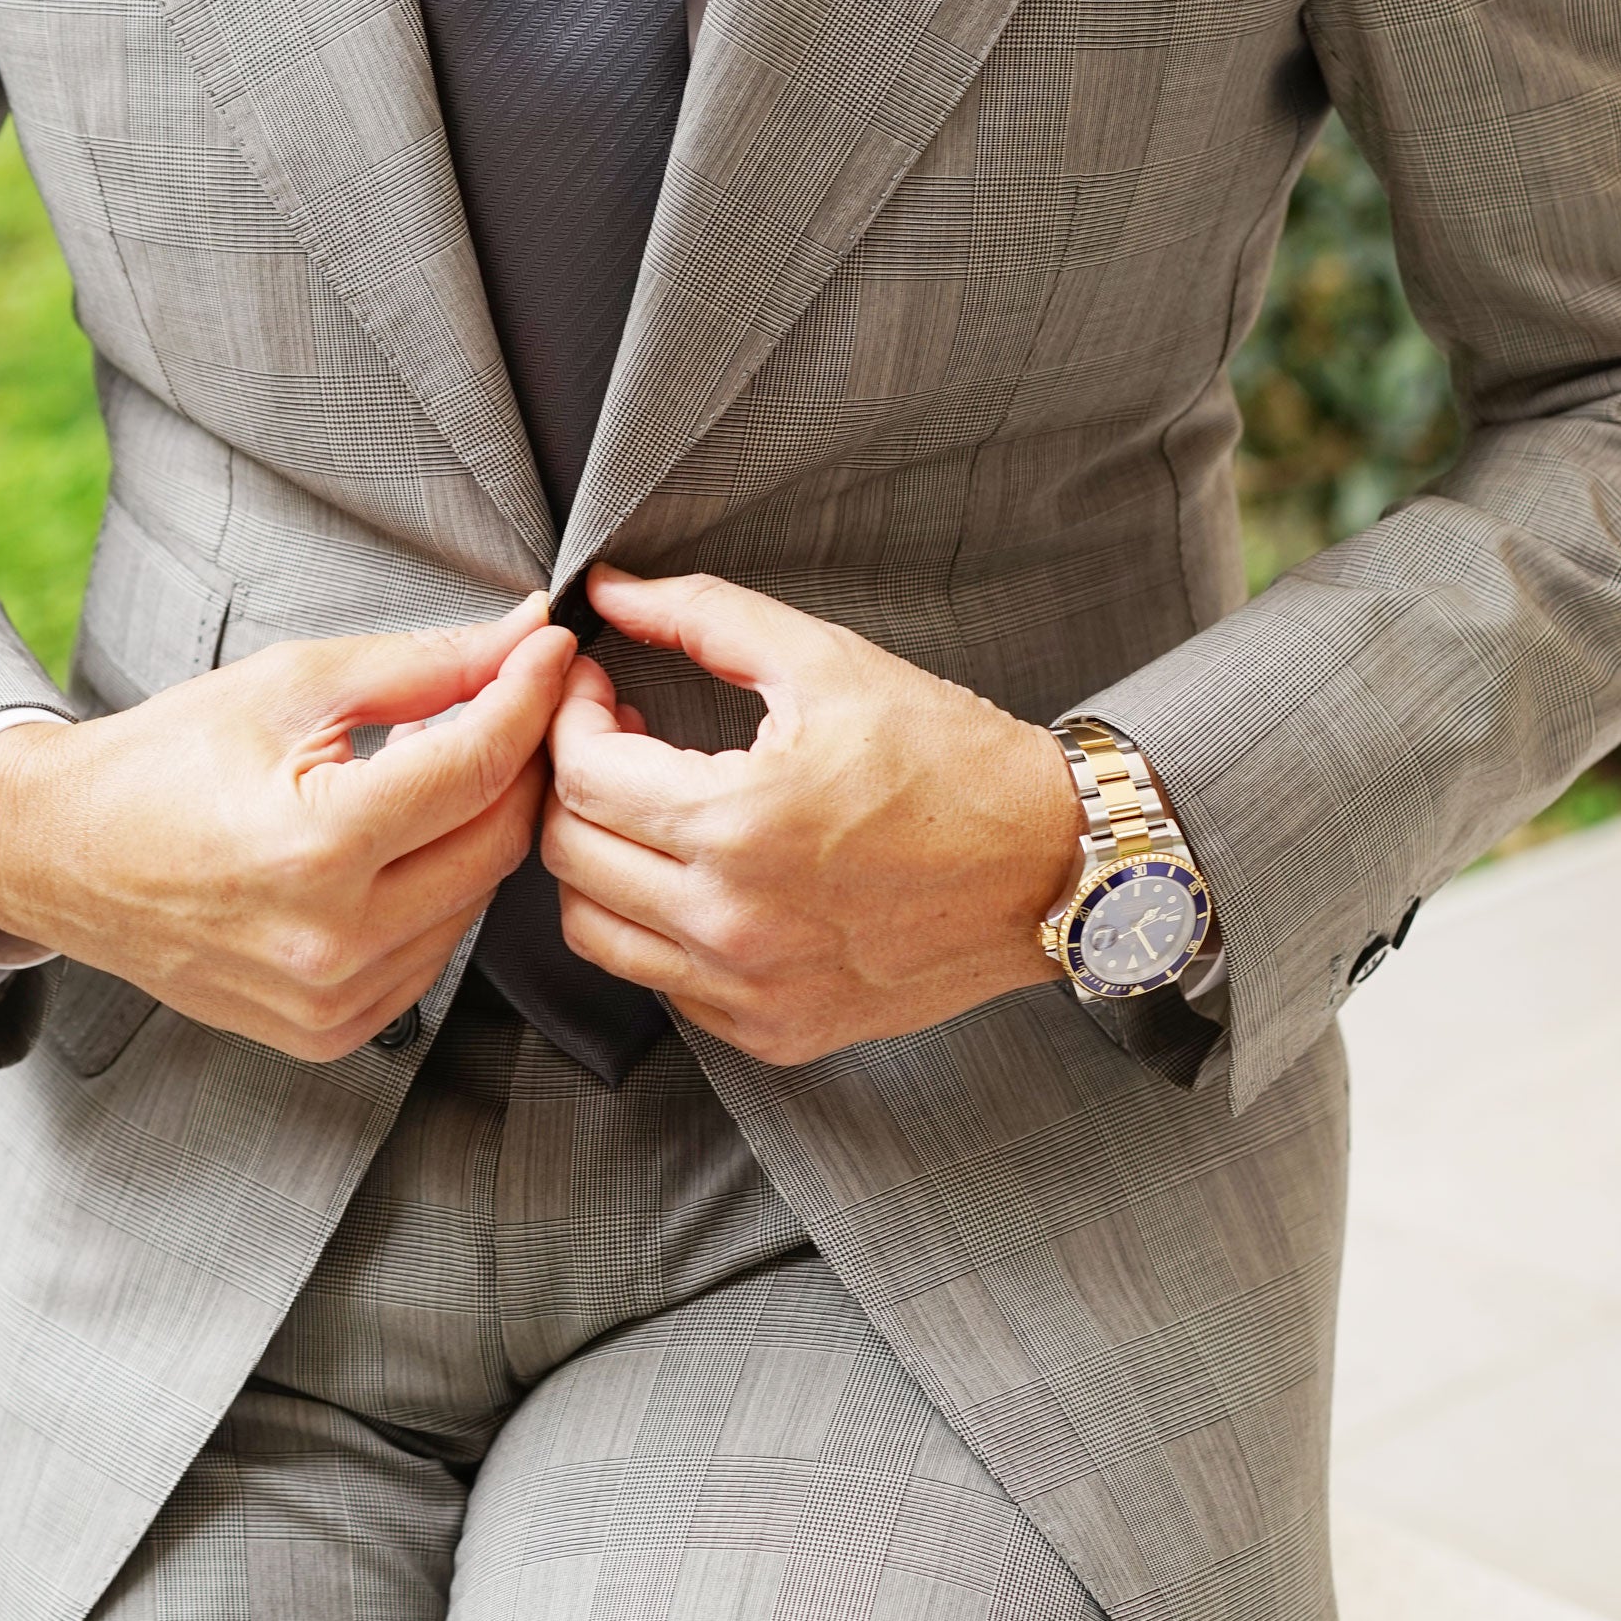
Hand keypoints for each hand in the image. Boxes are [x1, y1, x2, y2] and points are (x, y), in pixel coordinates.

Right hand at [0, 597, 574, 1060]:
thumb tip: (526, 635)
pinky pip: (435, 951)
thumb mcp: (292, 686)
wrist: (61, 855)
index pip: (477, 766)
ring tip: (442, 764)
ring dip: (481, 825)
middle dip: (521, 761)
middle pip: (498, 840)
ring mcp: (333, 999)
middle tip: (515, 700)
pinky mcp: (332, 1030)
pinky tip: (404, 838)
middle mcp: (331, 941)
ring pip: (477, 899)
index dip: (529, 695)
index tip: (552, 650)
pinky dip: (440, 887)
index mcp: (317, 847)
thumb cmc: (163, 761)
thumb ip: (425, 663)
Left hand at [541, 567, 1080, 1064]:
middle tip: (616, 737)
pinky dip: (653, 926)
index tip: (598, 688)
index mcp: (738, 823)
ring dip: (598, 860)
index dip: (570, 715)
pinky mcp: (775, 1030)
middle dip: (571, 781)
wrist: (1050, 864)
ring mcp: (751, 989)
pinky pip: (661, 983)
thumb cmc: (950, 758)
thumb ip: (700, 615)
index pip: (580, 774)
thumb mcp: (825, 660)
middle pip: (569, 853)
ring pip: (594, 931)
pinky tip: (698, 874)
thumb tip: (605, 591)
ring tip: (648, 807)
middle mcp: (733, 922)